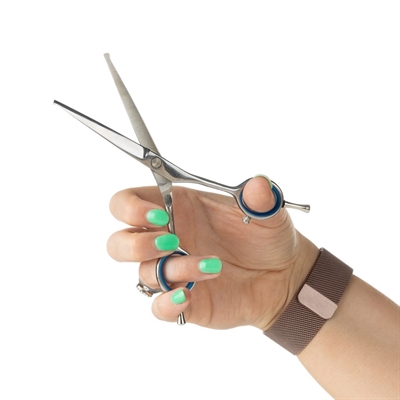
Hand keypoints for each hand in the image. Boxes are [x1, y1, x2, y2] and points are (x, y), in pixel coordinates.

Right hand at [107, 177, 318, 330]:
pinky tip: (188, 295)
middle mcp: (167, 238)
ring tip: (213, 266)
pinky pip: (157, 306)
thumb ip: (259, 199)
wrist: (281, 276)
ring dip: (172, 270)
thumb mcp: (267, 213)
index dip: (130, 208)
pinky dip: (167, 303)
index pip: (128, 203)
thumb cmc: (265, 238)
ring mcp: (173, 270)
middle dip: (137, 244)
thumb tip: (260, 184)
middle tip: (172, 241)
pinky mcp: (183, 298)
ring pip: (144, 273)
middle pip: (120, 242)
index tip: (158, 215)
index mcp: (177, 208)